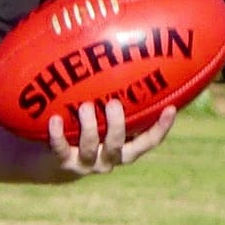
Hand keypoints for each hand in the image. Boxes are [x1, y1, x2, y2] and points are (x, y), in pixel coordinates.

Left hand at [46, 100, 176, 175]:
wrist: (54, 161)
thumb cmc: (86, 131)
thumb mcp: (105, 120)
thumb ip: (119, 102)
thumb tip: (129, 61)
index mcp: (123, 149)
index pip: (148, 142)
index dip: (161, 128)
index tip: (171, 108)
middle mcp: (107, 159)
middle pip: (117, 147)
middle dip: (117, 126)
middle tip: (114, 104)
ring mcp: (84, 163)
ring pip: (89, 148)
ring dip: (89, 127)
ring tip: (86, 107)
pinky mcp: (62, 162)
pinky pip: (60, 150)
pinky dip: (57, 135)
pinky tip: (55, 119)